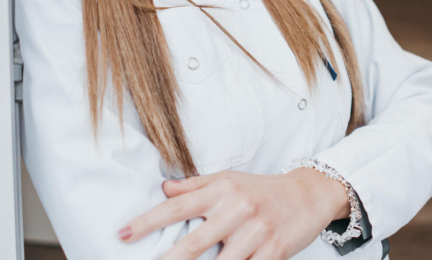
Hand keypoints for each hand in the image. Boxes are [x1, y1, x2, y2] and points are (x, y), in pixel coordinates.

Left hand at [118, 168, 349, 259]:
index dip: (147, 221)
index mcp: (221, 191)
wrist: (309, 193)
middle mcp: (236, 210)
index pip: (177, 206)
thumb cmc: (263, 188)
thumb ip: (195, 186)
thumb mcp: (229, 178)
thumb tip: (163, 187)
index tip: (122, 234)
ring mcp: (256, 233)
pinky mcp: (274, 252)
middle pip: (193, 244)